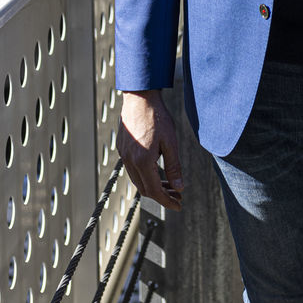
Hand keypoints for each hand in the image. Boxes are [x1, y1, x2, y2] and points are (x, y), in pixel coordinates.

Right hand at [118, 89, 183, 210]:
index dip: (167, 200)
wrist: (140, 98)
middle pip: (145, 189)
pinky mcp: (123, 148)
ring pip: (138, 180)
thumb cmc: (157, 117)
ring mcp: (124, 155)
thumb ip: (174, 167)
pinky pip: (133, 169)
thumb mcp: (171, 142)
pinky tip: (158, 170)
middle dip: (162, 195)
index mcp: (143, 161)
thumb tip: (179, 187)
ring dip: (153, 186)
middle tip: (177, 195)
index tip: (178, 204)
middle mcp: (130, 161)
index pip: (155, 191)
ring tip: (170, 185)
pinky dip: (146, 175)